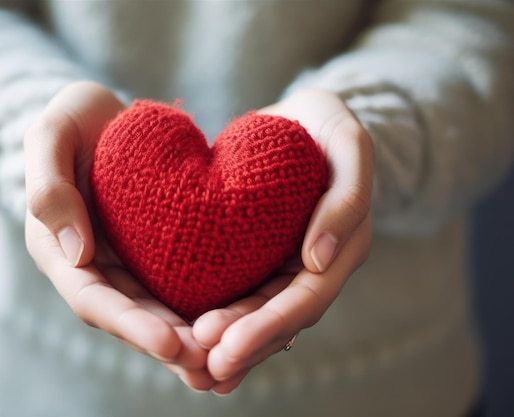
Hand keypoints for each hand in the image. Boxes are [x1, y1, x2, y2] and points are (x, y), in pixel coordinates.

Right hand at [24, 81, 214, 390]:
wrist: (104, 115)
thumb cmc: (72, 119)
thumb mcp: (51, 136)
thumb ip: (49, 188)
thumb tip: (77, 254)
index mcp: (59, 249)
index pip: (92, 299)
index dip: (130, 325)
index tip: (169, 344)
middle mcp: (95, 266)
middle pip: (131, 317)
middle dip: (169, 344)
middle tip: (210, 364)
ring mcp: (127, 262)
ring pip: (158, 310)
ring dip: (191, 339)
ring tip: (229, 358)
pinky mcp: (157, 252)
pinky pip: (180, 284)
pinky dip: (205, 307)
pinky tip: (239, 321)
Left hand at [192, 89, 373, 393]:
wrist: (303, 120)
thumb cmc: (328, 126)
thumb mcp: (349, 144)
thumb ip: (347, 198)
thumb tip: (317, 259)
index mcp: (343, 246)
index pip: (307, 297)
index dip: (270, 325)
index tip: (227, 344)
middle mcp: (315, 265)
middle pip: (281, 318)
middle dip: (244, 344)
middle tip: (205, 366)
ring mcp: (286, 265)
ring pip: (260, 315)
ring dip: (230, 344)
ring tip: (193, 368)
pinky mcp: (259, 257)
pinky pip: (242, 293)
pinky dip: (223, 321)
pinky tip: (192, 343)